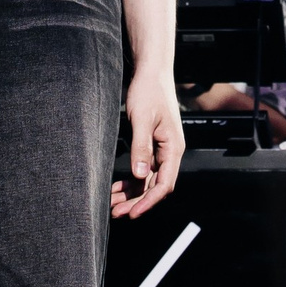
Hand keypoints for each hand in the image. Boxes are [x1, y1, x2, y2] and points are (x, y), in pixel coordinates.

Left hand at [112, 64, 184, 218]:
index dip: (148, 201)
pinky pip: (144, 170)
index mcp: (173, 148)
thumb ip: (141, 147)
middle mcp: (170, 152)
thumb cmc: (150, 92)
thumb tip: (139, 175)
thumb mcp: (142, 120)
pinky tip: (117, 189)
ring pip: (148, 180)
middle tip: (116, 213)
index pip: (164, 184)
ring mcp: (162, 150)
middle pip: (156, 186)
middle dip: (137, 201)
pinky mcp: (152, 146)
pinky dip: (131, 181)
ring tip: (112, 204)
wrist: (152, 73)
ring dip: (132, 194)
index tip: (132, 213)